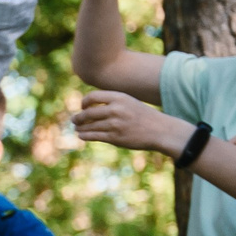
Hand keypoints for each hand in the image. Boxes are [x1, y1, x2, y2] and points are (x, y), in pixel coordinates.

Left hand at [70, 90, 190, 154]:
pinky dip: (85, 136)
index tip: (82, 107)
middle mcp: (116, 110)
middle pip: (88, 113)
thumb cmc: (143, 116)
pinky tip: (82, 136)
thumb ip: (112, 102)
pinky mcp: (115, 138)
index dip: (84, 102)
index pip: (92, 97)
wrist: (160, 130)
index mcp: (119, 98)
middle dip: (78, 117)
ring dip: (80, 128)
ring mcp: (115, 124)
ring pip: (89, 126)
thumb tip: (91, 106)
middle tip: (74, 120)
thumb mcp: (129, 102)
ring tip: (77, 129)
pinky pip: (94, 136)